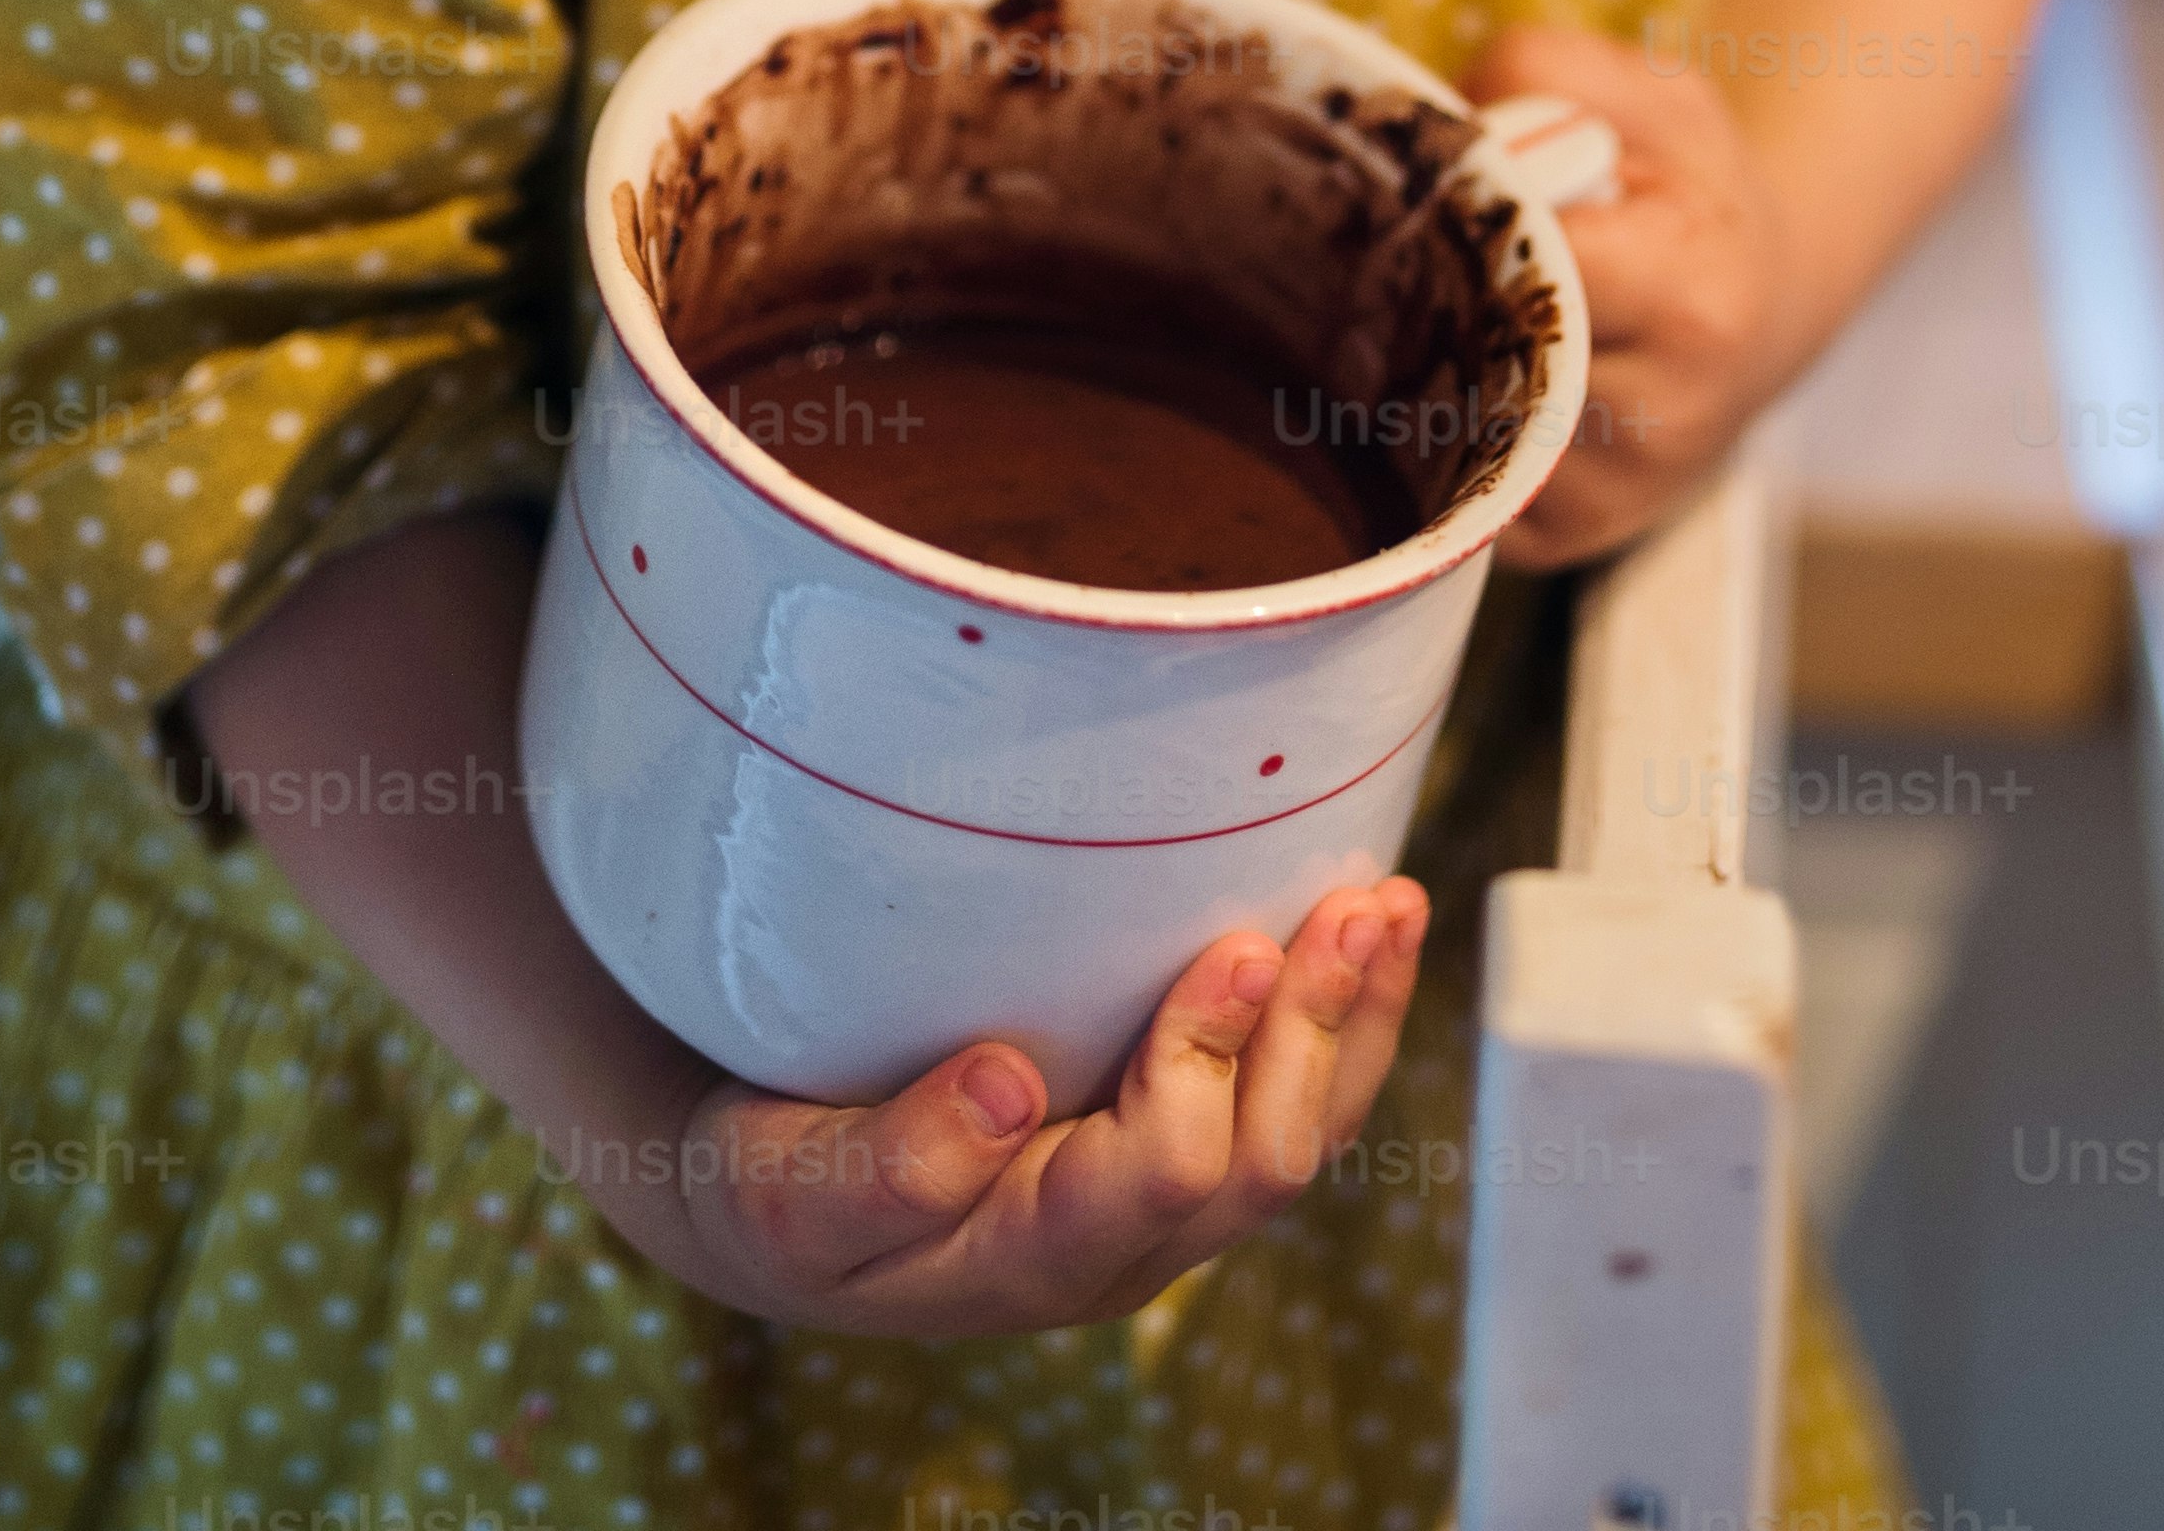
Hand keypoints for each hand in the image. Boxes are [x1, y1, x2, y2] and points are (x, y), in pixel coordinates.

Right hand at [587, 877, 1426, 1334]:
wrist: (777, 1202)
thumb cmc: (773, 1176)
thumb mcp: (784, 1187)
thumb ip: (888, 1163)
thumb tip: (1005, 1087)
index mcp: (1026, 1259)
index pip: (1159, 1178)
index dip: (1208, 1065)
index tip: (1233, 948)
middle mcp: (1117, 1253)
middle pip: (1259, 1166)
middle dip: (1315, 1032)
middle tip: (1353, 905)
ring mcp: (1158, 1213)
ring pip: (1300, 1144)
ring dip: (1355, 1023)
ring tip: (1390, 906)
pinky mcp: (1178, 1162)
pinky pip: (1292, 1111)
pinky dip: (1344, 1024)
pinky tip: (1371, 939)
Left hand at [1461, 24, 1814, 570]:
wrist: (1761, 309)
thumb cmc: (1696, 192)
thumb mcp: (1652, 95)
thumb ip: (1545, 74)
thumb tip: (1439, 120)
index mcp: (1691, 303)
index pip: (1536, 268)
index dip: (1470, 218)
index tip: (1451, 185)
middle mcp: (1660, 419)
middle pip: (1483, 349)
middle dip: (1435, 286)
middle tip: (1423, 235)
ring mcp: (1610, 497)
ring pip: (1457, 419)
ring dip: (1429, 352)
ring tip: (1454, 293)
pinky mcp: (1564, 541)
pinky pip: (1457, 479)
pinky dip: (1441, 413)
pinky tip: (1469, 358)